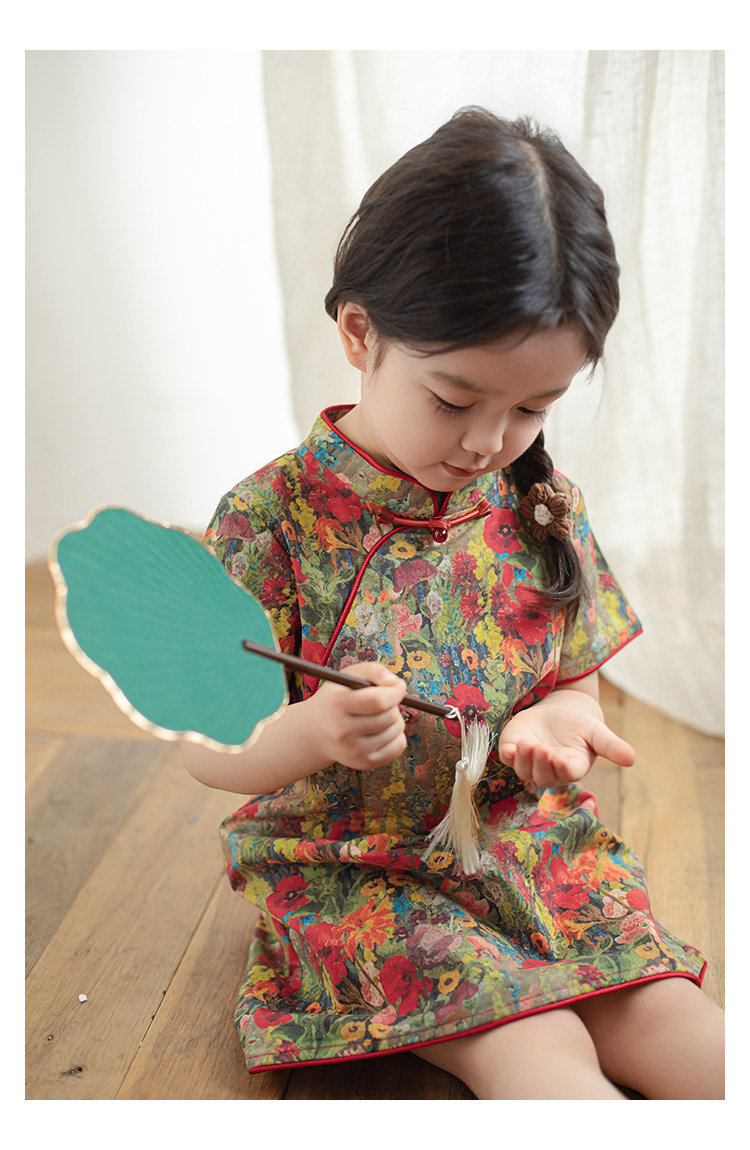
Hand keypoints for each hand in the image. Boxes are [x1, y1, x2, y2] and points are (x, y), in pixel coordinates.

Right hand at [306, 661, 407, 771]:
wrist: (315, 732)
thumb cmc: (336, 699)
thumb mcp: (347, 677)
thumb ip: (373, 670)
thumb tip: (395, 683)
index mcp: (338, 705)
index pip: (378, 701)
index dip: (395, 692)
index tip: (398, 687)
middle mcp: (344, 731)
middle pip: (389, 716)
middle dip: (393, 704)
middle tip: (384, 701)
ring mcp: (354, 750)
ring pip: (396, 731)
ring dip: (395, 719)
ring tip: (378, 716)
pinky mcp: (364, 763)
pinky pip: (398, 746)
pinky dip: (397, 736)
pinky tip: (382, 730)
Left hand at [498, 688, 634, 787]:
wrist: (558, 712)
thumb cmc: (580, 725)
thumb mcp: (597, 732)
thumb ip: (611, 746)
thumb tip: (632, 759)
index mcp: (573, 767)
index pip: (568, 773)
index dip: (563, 767)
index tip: (561, 759)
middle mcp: (550, 770)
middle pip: (543, 775)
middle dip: (541, 763)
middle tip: (540, 748)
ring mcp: (530, 763)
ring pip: (524, 770)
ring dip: (523, 760)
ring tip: (525, 744)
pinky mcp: (513, 751)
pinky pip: (507, 759)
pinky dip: (507, 755)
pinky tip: (508, 746)